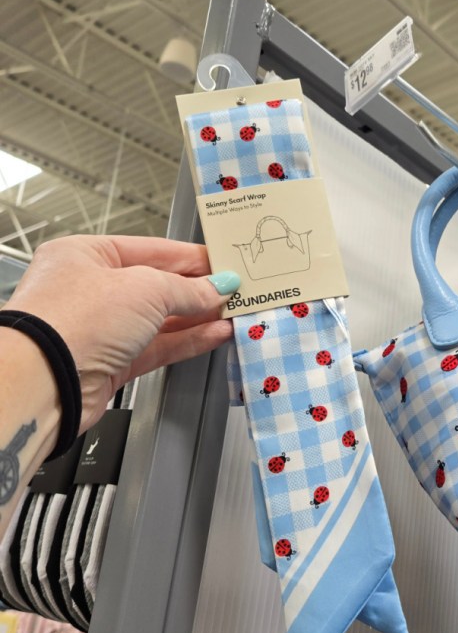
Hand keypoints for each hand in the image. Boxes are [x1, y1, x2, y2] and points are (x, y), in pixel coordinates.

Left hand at [5, 235, 239, 432]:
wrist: (45, 382)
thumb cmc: (72, 322)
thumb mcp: (146, 288)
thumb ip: (189, 288)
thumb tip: (218, 287)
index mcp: (86, 255)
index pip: (152, 250)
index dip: (192, 257)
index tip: (224, 264)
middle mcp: (91, 290)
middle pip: (159, 286)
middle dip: (200, 290)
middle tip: (236, 290)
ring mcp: (102, 329)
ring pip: (162, 319)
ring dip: (200, 317)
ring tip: (234, 313)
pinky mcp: (113, 363)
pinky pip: (161, 346)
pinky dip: (190, 340)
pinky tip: (216, 334)